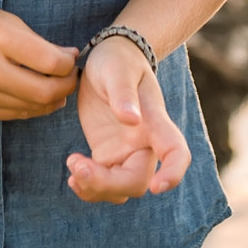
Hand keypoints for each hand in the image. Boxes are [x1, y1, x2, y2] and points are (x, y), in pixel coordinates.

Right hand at [0, 3, 76, 120]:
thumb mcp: (5, 20)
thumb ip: (38, 41)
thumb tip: (69, 58)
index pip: (50, 63)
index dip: (69, 63)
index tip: (72, 57)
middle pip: (45, 91)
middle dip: (67, 86)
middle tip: (71, 76)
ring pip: (33, 107)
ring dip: (53, 99)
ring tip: (57, 85)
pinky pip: (16, 115)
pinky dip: (32, 107)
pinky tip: (37, 95)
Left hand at [66, 37, 190, 203]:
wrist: (109, 58)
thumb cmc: (118, 60)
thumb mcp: (117, 69)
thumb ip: (123, 93)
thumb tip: (131, 120)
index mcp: (154, 121)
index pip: (175, 152)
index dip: (173, 173)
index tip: (157, 186)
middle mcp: (144, 143)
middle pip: (137, 181)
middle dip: (108, 184)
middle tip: (77, 166)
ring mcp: (126, 152)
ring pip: (120, 189)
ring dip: (95, 188)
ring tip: (72, 164)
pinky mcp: (108, 155)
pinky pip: (102, 184)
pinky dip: (88, 186)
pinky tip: (73, 172)